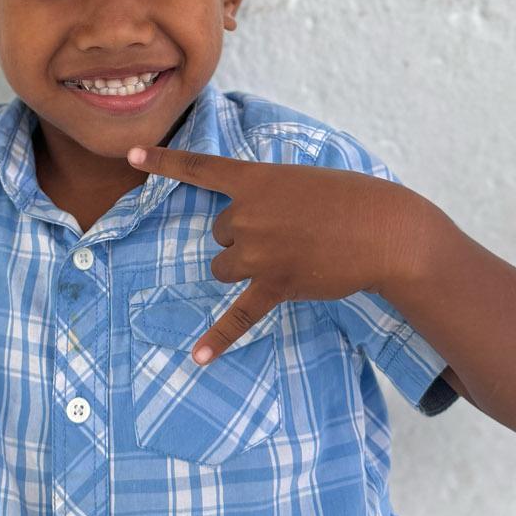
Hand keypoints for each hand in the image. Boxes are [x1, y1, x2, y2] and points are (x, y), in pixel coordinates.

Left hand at [126, 143, 421, 363]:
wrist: (385, 231)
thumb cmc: (351, 199)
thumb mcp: (301, 181)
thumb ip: (267, 194)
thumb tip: (250, 223)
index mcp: (254, 179)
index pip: (199, 167)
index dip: (163, 160)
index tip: (130, 155)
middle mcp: (248, 215)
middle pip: (219, 233)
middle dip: (245, 235)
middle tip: (288, 231)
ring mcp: (259, 253)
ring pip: (224, 267)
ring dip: (245, 267)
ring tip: (289, 257)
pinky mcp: (275, 285)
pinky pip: (239, 315)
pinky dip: (219, 338)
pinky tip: (198, 360)